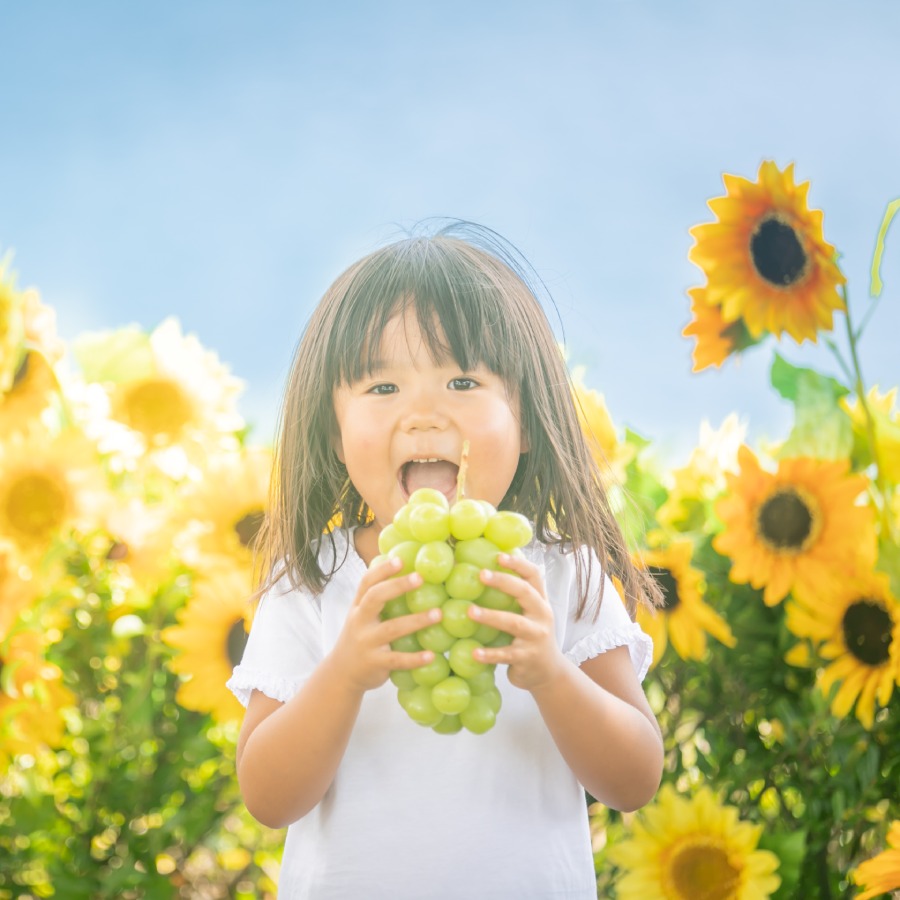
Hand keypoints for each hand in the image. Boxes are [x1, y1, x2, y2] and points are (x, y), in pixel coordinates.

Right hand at [329, 556, 440, 692]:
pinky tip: (432, 655)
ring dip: (416, 620)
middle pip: (375, 598)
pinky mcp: (376, 663)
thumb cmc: (359, 636)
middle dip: (397, 586)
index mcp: (358, 607)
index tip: (400, 560)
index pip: (367, 583)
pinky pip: (398, 660)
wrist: (341, 673)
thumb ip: (376, 597)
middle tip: (420, 578)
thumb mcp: (361, 615)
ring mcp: (367, 643)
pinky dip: (415, 658)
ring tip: (439, 614)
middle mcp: (360, 621)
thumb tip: (400, 569)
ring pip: (392, 628)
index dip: (382, 570)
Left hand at [467, 553, 567, 691]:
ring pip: (514, 623)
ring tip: (470, 611)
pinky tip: (474, 652)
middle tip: (481, 574)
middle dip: (503, 582)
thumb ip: (516, 598)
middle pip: (525, 593)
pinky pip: (506, 654)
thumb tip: (485, 572)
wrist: (549, 672)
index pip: (534, 576)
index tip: (498, 556)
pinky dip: (489, 654)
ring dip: (491, 616)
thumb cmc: (532, 637)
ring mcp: (535, 637)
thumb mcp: (531, 615)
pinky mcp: (526, 658)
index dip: (518, 564)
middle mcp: (541, 616)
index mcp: (540, 602)